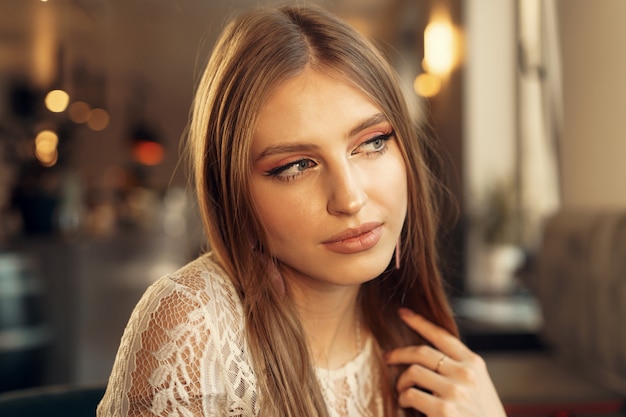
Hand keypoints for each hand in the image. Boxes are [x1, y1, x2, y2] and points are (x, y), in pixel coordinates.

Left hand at [384, 308, 505, 416]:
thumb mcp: (479, 387)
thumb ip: (460, 370)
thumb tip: (428, 357)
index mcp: (474, 364)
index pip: (442, 336)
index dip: (420, 322)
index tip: (403, 313)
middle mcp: (466, 374)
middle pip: (422, 352)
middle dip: (399, 353)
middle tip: (388, 357)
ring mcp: (456, 391)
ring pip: (413, 372)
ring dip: (402, 382)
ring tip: (402, 392)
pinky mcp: (444, 410)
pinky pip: (411, 394)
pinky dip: (404, 398)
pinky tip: (406, 404)